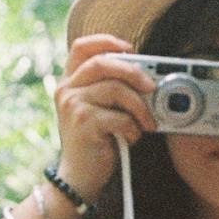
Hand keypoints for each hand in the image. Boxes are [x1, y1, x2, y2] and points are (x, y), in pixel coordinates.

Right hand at [52, 35, 156, 197]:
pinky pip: (119, 117)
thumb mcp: (99, 110)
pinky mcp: (83, 123)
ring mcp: (72, 105)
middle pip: (103, 62)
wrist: (79, 176)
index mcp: (69, 81)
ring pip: (115, 89)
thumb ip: (112, 89)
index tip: (130, 49)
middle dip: (134, 72)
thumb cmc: (95, 142)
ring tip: (147, 124)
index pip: (82, 47)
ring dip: (140, 108)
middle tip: (152, 88)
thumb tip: (148, 78)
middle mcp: (67, 89)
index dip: (107, 41)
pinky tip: (131, 138)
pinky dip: (133, 129)